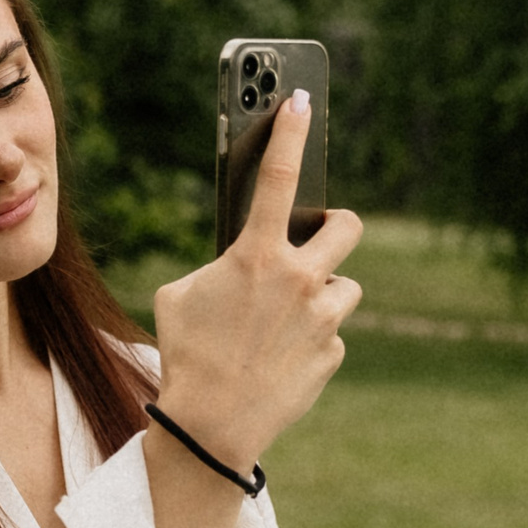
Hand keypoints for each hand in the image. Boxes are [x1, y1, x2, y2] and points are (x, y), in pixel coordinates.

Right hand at [151, 89, 362, 470]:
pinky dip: (311, 341)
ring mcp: (323, 318)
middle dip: (337, 224)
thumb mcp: (181, 295)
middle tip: (324, 231)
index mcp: (256, 255)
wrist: (211, 427)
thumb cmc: (186, 354)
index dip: (291, 132)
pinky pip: (330, 334)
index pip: (280, 178)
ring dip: (321, 294)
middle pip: (346, 227)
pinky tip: (281, 360)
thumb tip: (243, 266)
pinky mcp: (333, 353)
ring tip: (287, 318)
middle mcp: (300, 279)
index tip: (302, 100)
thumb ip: (219, 268)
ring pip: (343, 286)